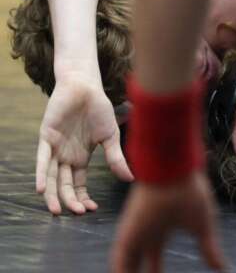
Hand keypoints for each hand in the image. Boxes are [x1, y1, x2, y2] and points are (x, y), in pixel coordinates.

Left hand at [36, 78, 132, 214]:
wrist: (86, 87)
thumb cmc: (99, 109)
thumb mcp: (110, 136)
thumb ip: (116, 158)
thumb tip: (129, 178)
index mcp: (81, 158)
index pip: (78, 184)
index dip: (82, 197)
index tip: (90, 209)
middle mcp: (66, 156)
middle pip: (64, 184)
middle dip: (69, 200)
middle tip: (76, 213)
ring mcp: (55, 148)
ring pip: (51, 176)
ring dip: (52, 194)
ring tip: (56, 210)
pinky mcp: (47, 137)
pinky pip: (42, 159)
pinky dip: (41, 173)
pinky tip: (41, 188)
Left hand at [111, 172, 225, 272]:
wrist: (175, 172)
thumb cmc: (190, 194)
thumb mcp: (203, 227)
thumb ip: (209, 249)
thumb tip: (223, 269)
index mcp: (159, 232)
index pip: (153, 262)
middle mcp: (143, 235)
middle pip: (137, 267)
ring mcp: (133, 236)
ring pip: (126, 267)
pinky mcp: (126, 236)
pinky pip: (119, 265)